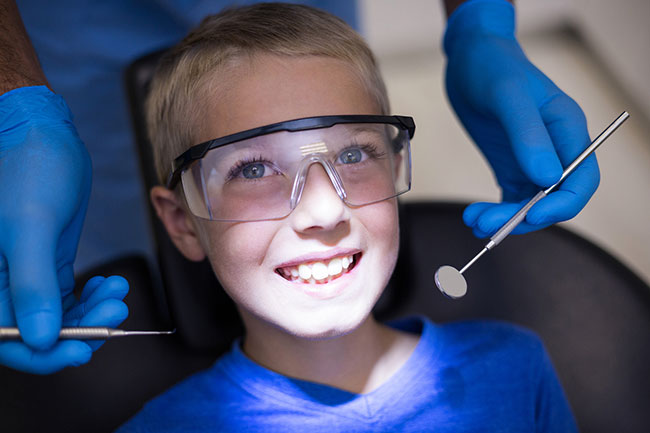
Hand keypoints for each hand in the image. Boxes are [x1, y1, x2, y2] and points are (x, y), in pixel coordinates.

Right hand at [0, 85, 96, 371]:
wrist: (42, 133)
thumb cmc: (26, 169)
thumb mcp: (29, 227)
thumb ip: (32, 284)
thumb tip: (39, 338)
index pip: (7, 339)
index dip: (44, 355)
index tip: (84, 350)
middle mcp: (1, 283)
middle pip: (37, 333)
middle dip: (80, 329)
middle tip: (115, 311)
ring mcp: (25, 274)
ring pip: (58, 316)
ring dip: (92, 312)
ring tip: (118, 292)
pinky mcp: (46, 261)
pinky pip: (68, 297)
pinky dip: (93, 296)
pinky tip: (110, 284)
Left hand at [443, 0, 598, 237]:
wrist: (470, 59)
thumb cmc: (494, 67)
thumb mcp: (509, 95)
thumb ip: (528, 135)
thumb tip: (547, 177)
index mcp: (567, 130)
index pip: (581, 180)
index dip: (561, 204)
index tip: (531, 214)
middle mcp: (555, 149)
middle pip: (554, 199)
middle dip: (524, 217)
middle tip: (490, 223)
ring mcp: (533, 159)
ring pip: (530, 203)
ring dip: (505, 219)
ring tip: (476, 221)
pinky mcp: (511, 165)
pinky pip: (511, 198)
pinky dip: (496, 212)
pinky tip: (476, 216)